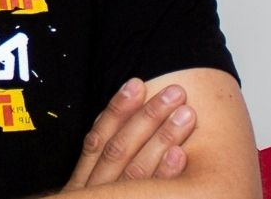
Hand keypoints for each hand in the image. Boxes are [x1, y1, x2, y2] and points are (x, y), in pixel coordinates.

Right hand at [62, 78, 197, 190]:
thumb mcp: (94, 187)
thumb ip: (105, 162)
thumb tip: (127, 118)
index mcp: (85, 181)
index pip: (98, 139)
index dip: (117, 109)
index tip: (137, 83)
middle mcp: (97, 192)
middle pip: (119, 150)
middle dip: (148, 117)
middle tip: (174, 93)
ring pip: (137, 170)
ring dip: (163, 139)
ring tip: (186, 114)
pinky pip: (152, 196)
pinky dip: (166, 175)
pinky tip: (180, 155)